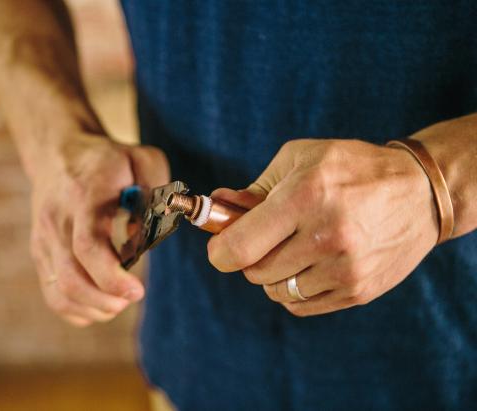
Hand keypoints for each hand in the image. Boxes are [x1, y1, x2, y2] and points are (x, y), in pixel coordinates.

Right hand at [29, 133, 168, 326]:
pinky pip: (52, 293)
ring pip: (58, 292)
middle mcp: (57, 222)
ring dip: (92, 308)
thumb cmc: (107, 160)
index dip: (111, 277)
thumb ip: (156, 192)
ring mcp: (43, 240)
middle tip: (131, 298)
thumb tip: (147, 235)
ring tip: (118, 303)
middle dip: (104, 301)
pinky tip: (99, 305)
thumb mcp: (142, 158)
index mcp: (83, 197)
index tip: (137, 291)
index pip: (88, 246)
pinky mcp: (40, 253)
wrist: (57, 153)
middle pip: (70, 278)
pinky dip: (76, 309)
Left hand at [207, 139, 438, 315]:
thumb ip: (255, 188)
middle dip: (248, 257)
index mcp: (305, 197)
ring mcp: (345, 269)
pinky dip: (293, 290)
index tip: (220, 247)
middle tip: (262, 239)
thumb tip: (216, 206)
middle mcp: (326, 237)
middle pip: (255, 272)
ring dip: (272, 274)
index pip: (241, 246)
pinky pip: (301, 306)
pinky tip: (306, 265)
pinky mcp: (358, 291)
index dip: (220, 251)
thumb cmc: (352, 168)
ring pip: (277, 291)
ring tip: (291, 249)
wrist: (419, 193)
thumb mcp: (300, 158)